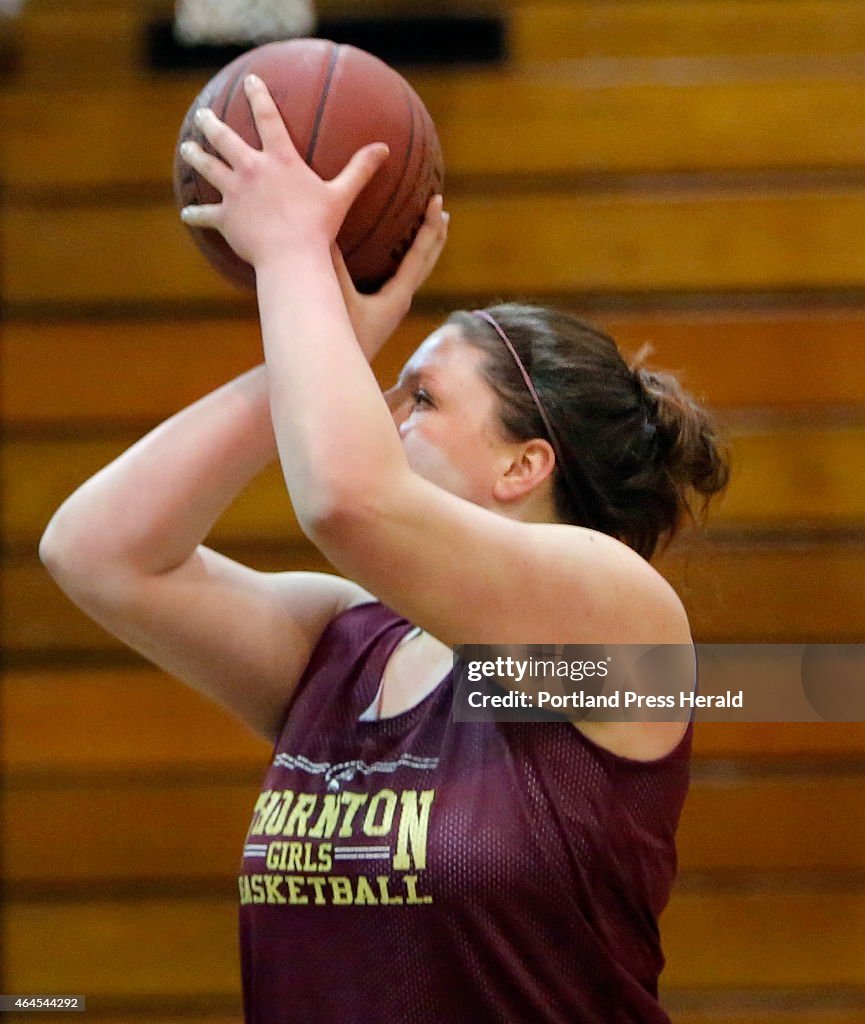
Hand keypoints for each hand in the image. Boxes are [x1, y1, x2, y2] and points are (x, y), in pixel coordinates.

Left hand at [179, 74, 389, 267]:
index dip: (259, 96)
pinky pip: (205, 214)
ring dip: (195, 156)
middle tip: (203, 115)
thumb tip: (384, 149)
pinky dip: (196, 214)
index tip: (250, 81)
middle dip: (212, 124)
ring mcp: (234, 192)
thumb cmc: (318, 227)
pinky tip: (187, 213)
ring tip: (187, 148)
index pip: (267, 118)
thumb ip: (359, 170)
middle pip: (224, 138)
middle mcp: (251, 169)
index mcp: (280, 159)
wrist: (291, 256)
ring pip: (207, 168)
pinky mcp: (225, 218)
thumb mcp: (341, 195)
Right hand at [331, 194, 449, 358]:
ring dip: (423, 248)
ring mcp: (393, 310)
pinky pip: (398, 280)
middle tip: (441, 208)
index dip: (430, 226)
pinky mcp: (381, 315)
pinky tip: (392, 258)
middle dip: (435, 234)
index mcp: (398, 297)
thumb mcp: (335, 297)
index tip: (438, 202)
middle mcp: (401, 303)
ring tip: (427, 228)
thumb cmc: (338, 339)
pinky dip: (403, 262)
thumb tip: (327, 229)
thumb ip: (333, 264)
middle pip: (427, 262)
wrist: (336, 374)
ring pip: (415, 273)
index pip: (420, 254)